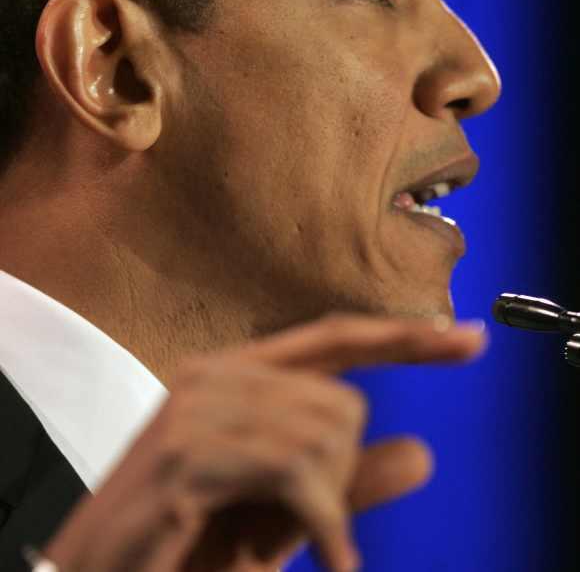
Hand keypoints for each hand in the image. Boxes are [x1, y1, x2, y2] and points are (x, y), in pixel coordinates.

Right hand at [43, 314, 485, 571]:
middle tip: (312, 521)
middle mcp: (214, 375)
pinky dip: (326, 523)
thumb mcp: (279, 515)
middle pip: (343, 399)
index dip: (403, 337)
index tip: (469, 337)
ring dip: (331, 503)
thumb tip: (422, 452)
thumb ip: (346, 481)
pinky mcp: (186, 453)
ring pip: (328, 431)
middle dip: (345, 473)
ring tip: (298, 538)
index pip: (334, 338)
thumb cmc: (187, 548)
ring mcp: (196, 408)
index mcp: (233, 374)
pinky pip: (298, 470)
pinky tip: (328, 558)